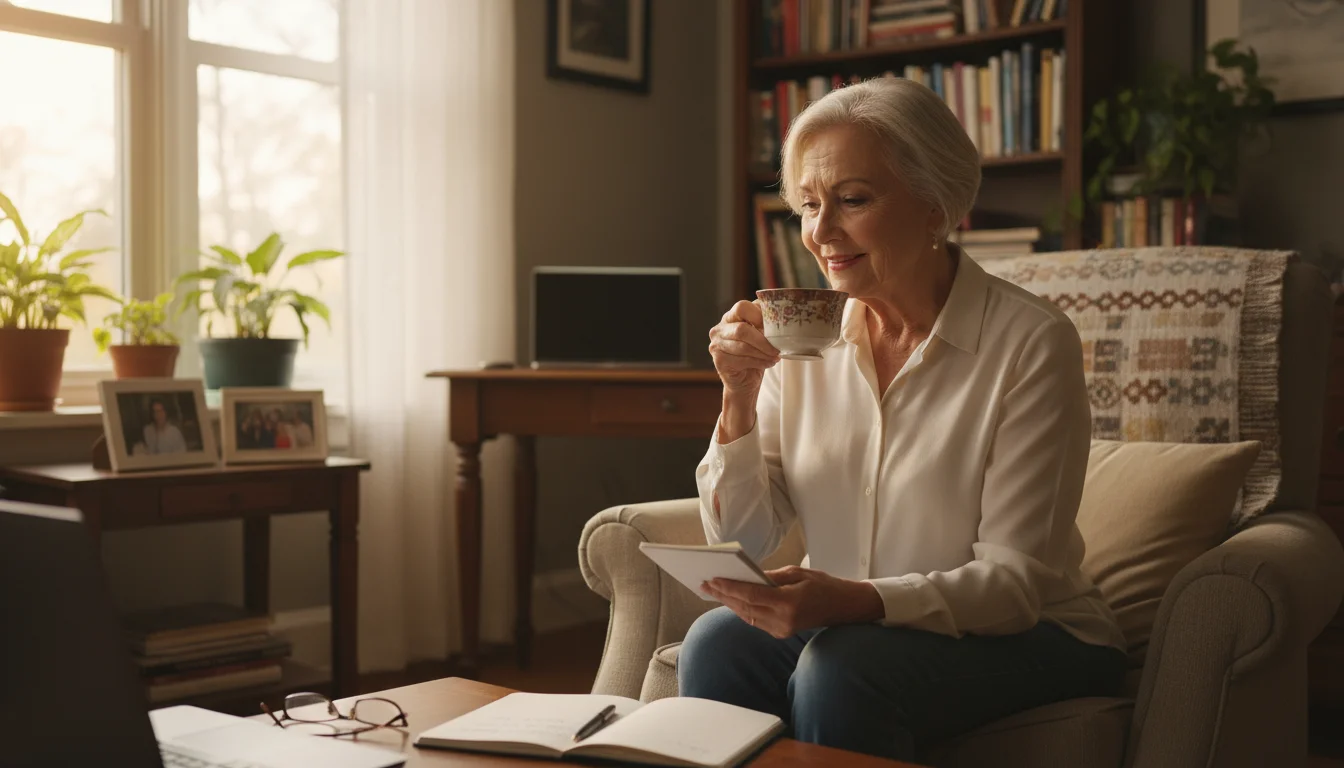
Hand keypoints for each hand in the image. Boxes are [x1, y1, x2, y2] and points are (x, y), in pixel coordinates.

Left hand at [701, 565, 885, 637]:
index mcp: (788, 602)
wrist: (844, 607)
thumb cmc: (823, 585)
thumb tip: (747, 576)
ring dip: (729, 603)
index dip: (730, 587)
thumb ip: (771, 576)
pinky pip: (755, 621)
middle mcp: (783, 620)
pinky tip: (731, 601)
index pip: (751, 595)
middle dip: (724, 595)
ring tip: (713, 591)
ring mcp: (781, 629)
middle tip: (705, 584)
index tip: (713, 579)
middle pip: (745, 607)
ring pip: (748, 616)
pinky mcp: (781, 633)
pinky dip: (742, 610)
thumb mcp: (797, 573)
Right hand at [708, 300, 779, 396]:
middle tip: (777, 348)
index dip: (758, 315)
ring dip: (763, 353)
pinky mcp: (719, 360)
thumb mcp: (761, 334)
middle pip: (742, 329)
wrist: (745, 379)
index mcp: (730, 317)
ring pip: (743, 346)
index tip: (773, 327)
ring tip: (775, 357)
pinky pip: (742, 360)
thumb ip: (765, 323)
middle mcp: (719, 329)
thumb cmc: (755, 353)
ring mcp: (716, 345)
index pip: (741, 307)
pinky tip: (768, 363)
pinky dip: (759, 362)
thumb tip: (781, 318)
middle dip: (763, 340)